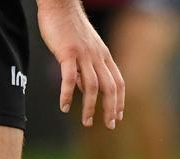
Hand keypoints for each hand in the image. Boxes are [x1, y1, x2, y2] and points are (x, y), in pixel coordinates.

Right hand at [35, 0, 123, 128]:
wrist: (59, 4)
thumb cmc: (69, 27)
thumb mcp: (84, 49)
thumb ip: (86, 68)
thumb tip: (83, 89)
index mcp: (104, 56)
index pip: (118, 82)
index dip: (120, 101)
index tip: (118, 116)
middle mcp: (98, 56)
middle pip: (110, 88)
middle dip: (111, 109)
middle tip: (108, 125)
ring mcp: (83, 54)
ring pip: (92, 86)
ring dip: (90, 107)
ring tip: (86, 122)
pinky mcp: (67, 52)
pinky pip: (69, 77)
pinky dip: (67, 94)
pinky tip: (64, 107)